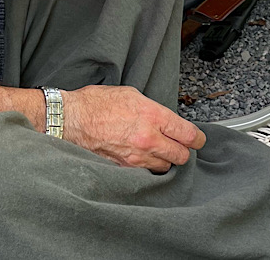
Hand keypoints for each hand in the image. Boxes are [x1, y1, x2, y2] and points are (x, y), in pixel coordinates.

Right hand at [64, 86, 207, 172]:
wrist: (70, 120)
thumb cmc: (96, 104)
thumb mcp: (132, 95)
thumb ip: (153, 110)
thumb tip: (166, 120)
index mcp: (153, 116)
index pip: (188, 134)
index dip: (198, 139)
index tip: (198, 140)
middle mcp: (148, 138)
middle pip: (182, 156)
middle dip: (183, 151)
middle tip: (178, 146)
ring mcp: (136, 157)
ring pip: (165, 167)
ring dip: (165, 161)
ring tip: (157, 152)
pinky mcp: (124, 169)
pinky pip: (145, 173)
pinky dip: (147, 168)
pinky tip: (142, 159)